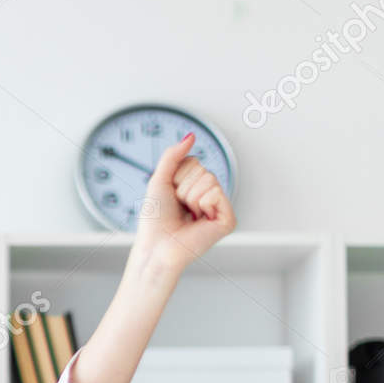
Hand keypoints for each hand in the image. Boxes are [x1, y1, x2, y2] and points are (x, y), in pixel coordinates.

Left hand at [127, 133, 235, 277]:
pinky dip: (202, 204)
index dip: (176, 177)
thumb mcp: (160, 180)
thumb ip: (173, 155)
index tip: (171, 197)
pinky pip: (216, 193)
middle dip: (183, 187)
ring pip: (209, 179)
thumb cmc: (155, 220)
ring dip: (190, 197)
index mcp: (195, 188)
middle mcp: (210, 197)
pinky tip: (198, 221)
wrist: (156, 246)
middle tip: (179, 208)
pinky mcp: (227, 220)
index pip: (193, 162)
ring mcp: (220, 208)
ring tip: (187, 215)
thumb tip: (190, 136)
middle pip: (202, 169)